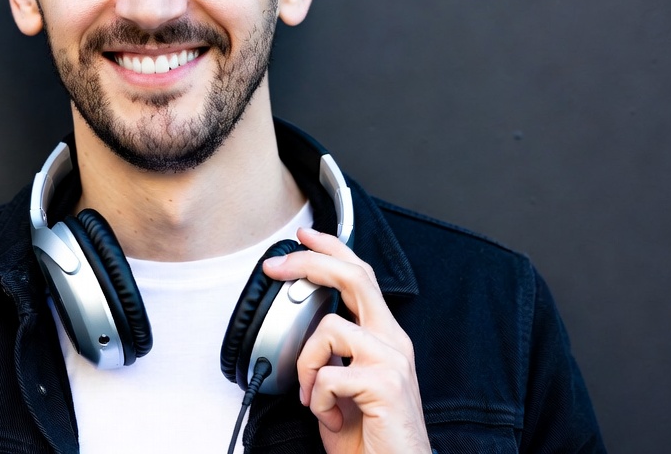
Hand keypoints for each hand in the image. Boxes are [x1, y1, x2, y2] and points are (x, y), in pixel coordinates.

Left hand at [263, 227, 430, 453]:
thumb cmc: (369, 435)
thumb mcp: (345, 383)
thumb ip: (332, 353)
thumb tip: (302, 333)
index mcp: (385, 337)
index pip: (362, 276)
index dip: (333, 250)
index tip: (305, 236)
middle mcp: (394, 341)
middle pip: (354, 277)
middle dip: (311, 263)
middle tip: (277, 266)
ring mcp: (392, 360)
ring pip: (330, 327)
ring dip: (308, 364)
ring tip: (315, 398)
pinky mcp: (384, 384)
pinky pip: (330, 374)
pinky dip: (319, 398)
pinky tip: (331, 417)